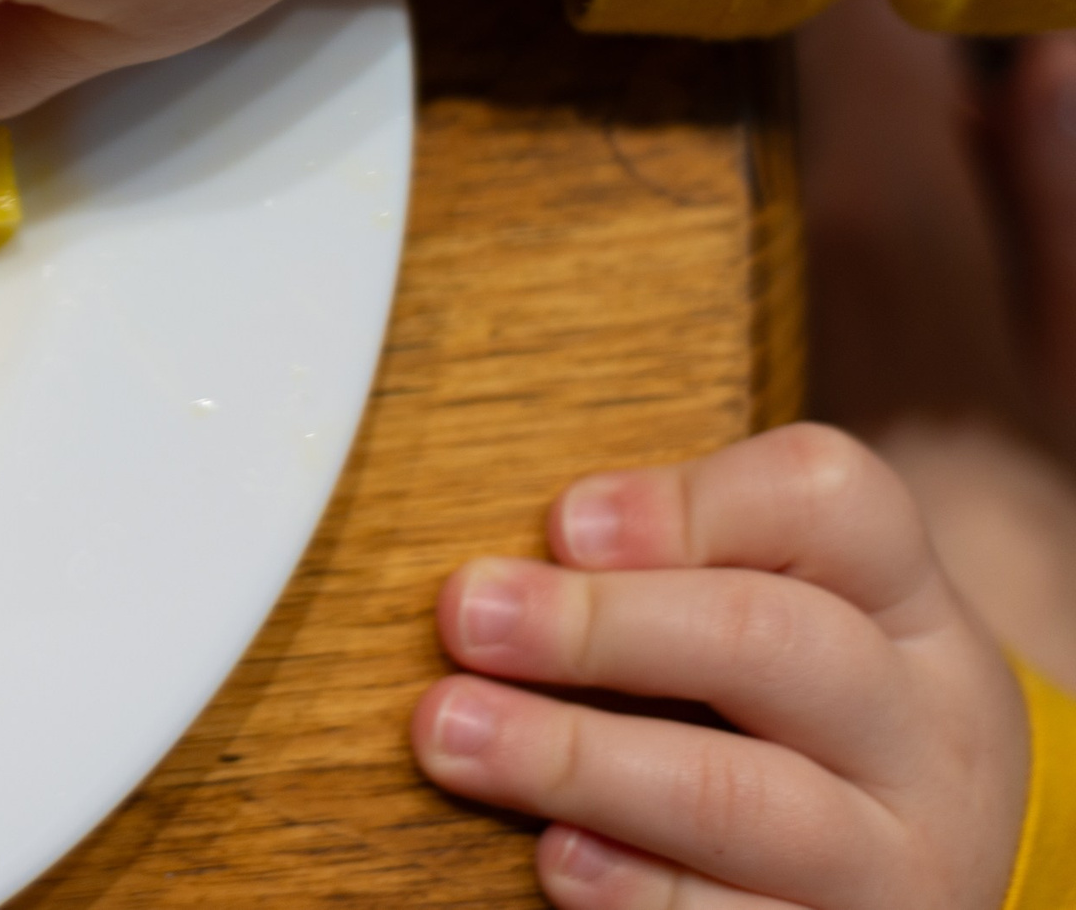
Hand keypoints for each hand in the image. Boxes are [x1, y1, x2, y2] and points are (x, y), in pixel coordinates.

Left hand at [413, 424, 1031, 908]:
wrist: (913, 877)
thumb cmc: (792, 717)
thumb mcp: (776, 616)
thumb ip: (666, 572)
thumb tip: (503, 577)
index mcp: (901, 603)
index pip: (831, 502)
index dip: (691, 503)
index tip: (560, 523)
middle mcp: (921, 727)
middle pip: (774, 642)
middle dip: (602, 626)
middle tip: (466, 616)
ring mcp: (897, 857)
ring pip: (743, 799)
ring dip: (578, 759)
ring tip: (452, 733)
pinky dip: (635, 890)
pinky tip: (556, 856)